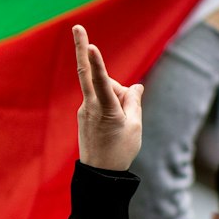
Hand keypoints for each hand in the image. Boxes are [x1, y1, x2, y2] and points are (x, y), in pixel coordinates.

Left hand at [72, 24, 142, 170]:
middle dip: (111, 80)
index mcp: (105, 109)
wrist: (100, 175)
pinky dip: (110, 107)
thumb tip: (134, 86)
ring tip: (120, 126)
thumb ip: (134, 101)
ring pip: (104, 92)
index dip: (95, 60)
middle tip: (126, 114)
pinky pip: (100, 101)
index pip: (99, 80)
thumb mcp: (135, 125)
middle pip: (103, 80)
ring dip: (117, 100)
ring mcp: (84, 110)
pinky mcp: (83, 114)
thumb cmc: (121, 150)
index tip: (89, 44)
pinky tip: (114, 126)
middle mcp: (90, 106)